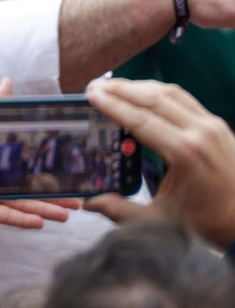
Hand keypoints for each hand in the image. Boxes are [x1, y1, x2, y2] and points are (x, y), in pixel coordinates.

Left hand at [0, 79, 82, 228]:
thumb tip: (8, 81)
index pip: (29, 175)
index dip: (50, 180)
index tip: (73, 183)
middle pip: (29, 195)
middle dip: (54, 200)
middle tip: (78, 202)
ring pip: (20, 207)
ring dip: (44, 210)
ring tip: (66, 214)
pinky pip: (0, 215)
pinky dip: (20, 220)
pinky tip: (40, 222)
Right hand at [84, 78, 234, 247]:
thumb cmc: (208, 221)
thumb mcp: (161, 221)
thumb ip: (121, 210)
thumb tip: (89, 202)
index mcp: (185, 153)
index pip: (140, 119)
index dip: (113, 106)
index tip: (91, 96)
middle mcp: (200, 132)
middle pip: (153, 99)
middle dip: (121, 89)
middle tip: (94, 87)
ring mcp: (212, 126)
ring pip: (169, 93)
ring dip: (139, 86)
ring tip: (114, 86)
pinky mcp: (218, 125)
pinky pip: (184, 99)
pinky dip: (159, 92)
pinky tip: (143, 94)